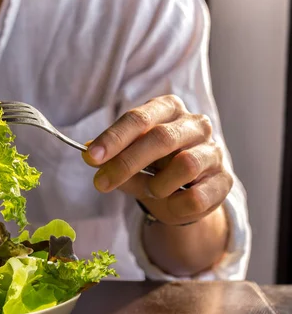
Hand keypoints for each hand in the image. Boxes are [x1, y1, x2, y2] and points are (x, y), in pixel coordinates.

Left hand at [82, 95, 232, 224]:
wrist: (188, 193)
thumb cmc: (155, 167)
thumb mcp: (131, 161)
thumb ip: (113, 158)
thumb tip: (89, 154)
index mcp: (168, 109)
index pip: (139, 118)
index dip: (113, 138)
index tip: (90, 157)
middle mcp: (195, 124)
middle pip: (161, 138)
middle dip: (127, 162)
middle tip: (101, 182)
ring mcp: (214, 151)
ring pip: (185, 165)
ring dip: (157, 184)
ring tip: (151, 190)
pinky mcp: (225, 180)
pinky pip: (197, 196)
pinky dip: (175, 205)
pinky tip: (170, 203)